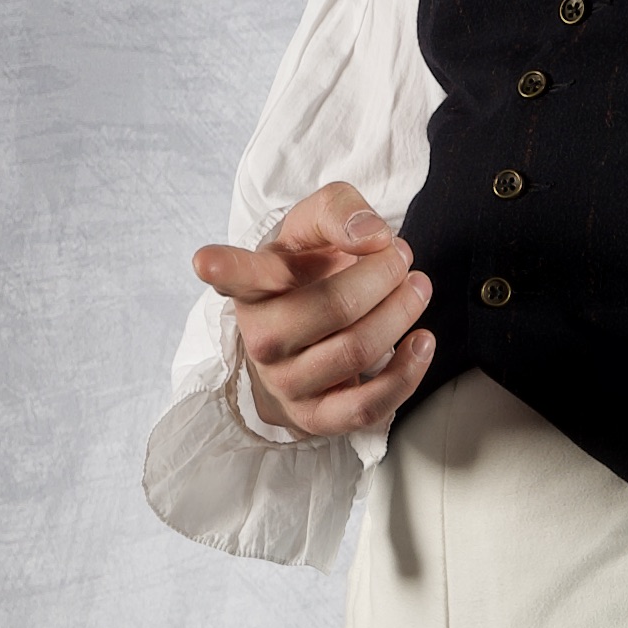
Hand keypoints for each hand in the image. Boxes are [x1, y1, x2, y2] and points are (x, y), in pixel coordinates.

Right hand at [194, 183, 435, 440]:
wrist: (304, 326)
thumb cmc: (308, 269)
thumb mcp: (316, 225)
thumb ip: (339, 210)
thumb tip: (372, 238)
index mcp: (253, 286)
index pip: (236, 275)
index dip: (222, 267)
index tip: (206, 260)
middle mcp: (260, 337)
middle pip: (333, 307)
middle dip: (382, 276)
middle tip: (400, 256)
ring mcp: (284, 382)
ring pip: (355, 352)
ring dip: (400, 314)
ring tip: (416, 287)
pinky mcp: (315, 417)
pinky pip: (367, 407)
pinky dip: (406, 374)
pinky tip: (422, 341)